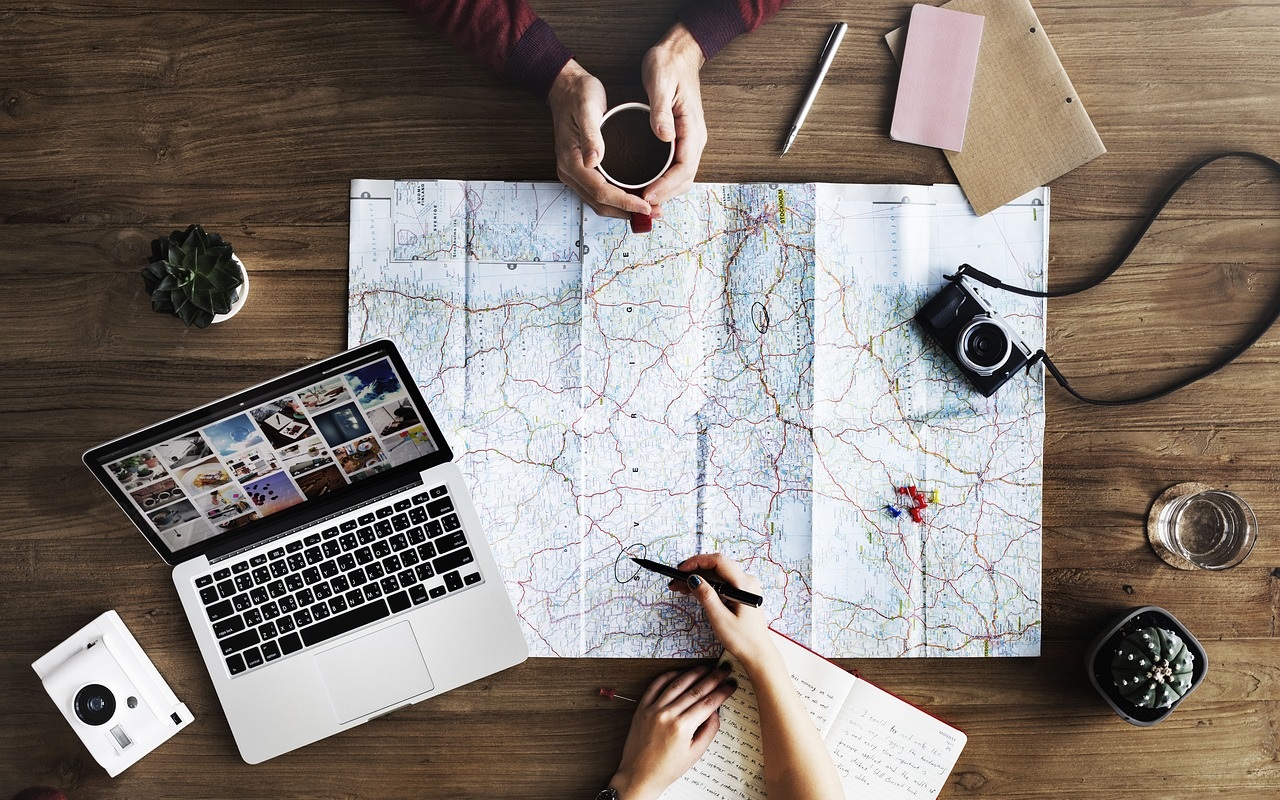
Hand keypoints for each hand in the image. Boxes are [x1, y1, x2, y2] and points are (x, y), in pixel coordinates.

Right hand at [547, 59, 651, 219]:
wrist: (565, 88)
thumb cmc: (577, 95)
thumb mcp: (587, 109)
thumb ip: (591, 135)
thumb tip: (594, 160)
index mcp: (571, 161)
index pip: (600, 191)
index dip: (625, 202)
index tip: (646, 205)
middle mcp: (570, 172)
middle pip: (600, 204)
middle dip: (628, 211)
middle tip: (655, 212)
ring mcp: (575, 173)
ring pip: (600, 202)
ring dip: (624, 209)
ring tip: (650, 209)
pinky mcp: (582, 170)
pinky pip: (599, 193)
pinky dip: (618, 200)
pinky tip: (635, 197)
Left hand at [608, 663, 737, 799]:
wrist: (639, 776)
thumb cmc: (666, 769)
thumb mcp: (694, 754)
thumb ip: (708, 731)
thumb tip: (716, 712)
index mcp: (682, 728)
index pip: (708, 703)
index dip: (722, 691)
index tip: (731, 685)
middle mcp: (667, 715)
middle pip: (696, 690)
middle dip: (713, 678)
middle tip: (724, 670)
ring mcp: (653, 710)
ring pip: (677, 684)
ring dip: (693, 673)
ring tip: (706, 668)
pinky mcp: (642, 708)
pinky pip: (655, 686)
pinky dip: (668, 676)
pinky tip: (679, 672)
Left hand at [639, 22, 706, 208]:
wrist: (679, 53)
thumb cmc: (669, 65)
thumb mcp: (660, 83)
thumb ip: (661, 111)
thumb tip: (664, 136)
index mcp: (692, 129)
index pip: (684, 169)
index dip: (666, 187)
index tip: (647, 196)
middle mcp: (695, 139)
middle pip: (684, 180)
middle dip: (664, 196)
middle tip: (640, 206)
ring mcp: (689, 140)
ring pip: (681, 177)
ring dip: (664, 192)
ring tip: (641, 202)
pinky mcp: (681, 139)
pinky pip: (675, 168)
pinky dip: (663, 182)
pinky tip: (647, 185)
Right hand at [669, 553, 777, 674]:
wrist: (758, 654)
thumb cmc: (743, 640)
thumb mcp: (720, 619)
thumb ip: (706, 596)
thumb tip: (693, 579)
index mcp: (744, 585)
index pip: (718, 561)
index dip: (697, 561)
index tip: (680, 569)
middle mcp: (747, 581)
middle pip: (717, 567)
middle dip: (694, 571)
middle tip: (676, 581)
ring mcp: (745, 587)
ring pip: (717, 575)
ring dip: (699, 578)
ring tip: (680, 587)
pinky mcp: (741, 593)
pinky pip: (722, 583)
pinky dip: (707, 585)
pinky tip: (694, 591)